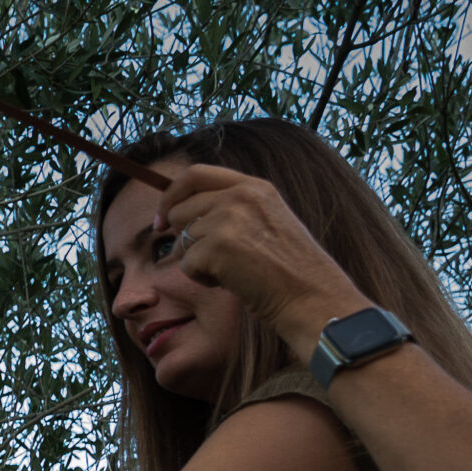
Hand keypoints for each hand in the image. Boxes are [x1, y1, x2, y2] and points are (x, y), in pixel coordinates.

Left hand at [156, 165, 370, 357]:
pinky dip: (201, 279)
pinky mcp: (217, 246)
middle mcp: (240, 195)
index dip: (171, 196)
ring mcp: (228, 218)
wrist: (309, 294)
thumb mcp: (265, 221)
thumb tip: (179, 215)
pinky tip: (229, 282)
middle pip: (180, 209)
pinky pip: (186, 265)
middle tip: (208, 260)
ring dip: (197, 261)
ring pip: (181, 240)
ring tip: (229, 270)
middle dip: (183, 238)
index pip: (195, 174)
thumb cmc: (287, 268)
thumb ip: (231, 210)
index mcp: (253, 186)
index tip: (162, 219)